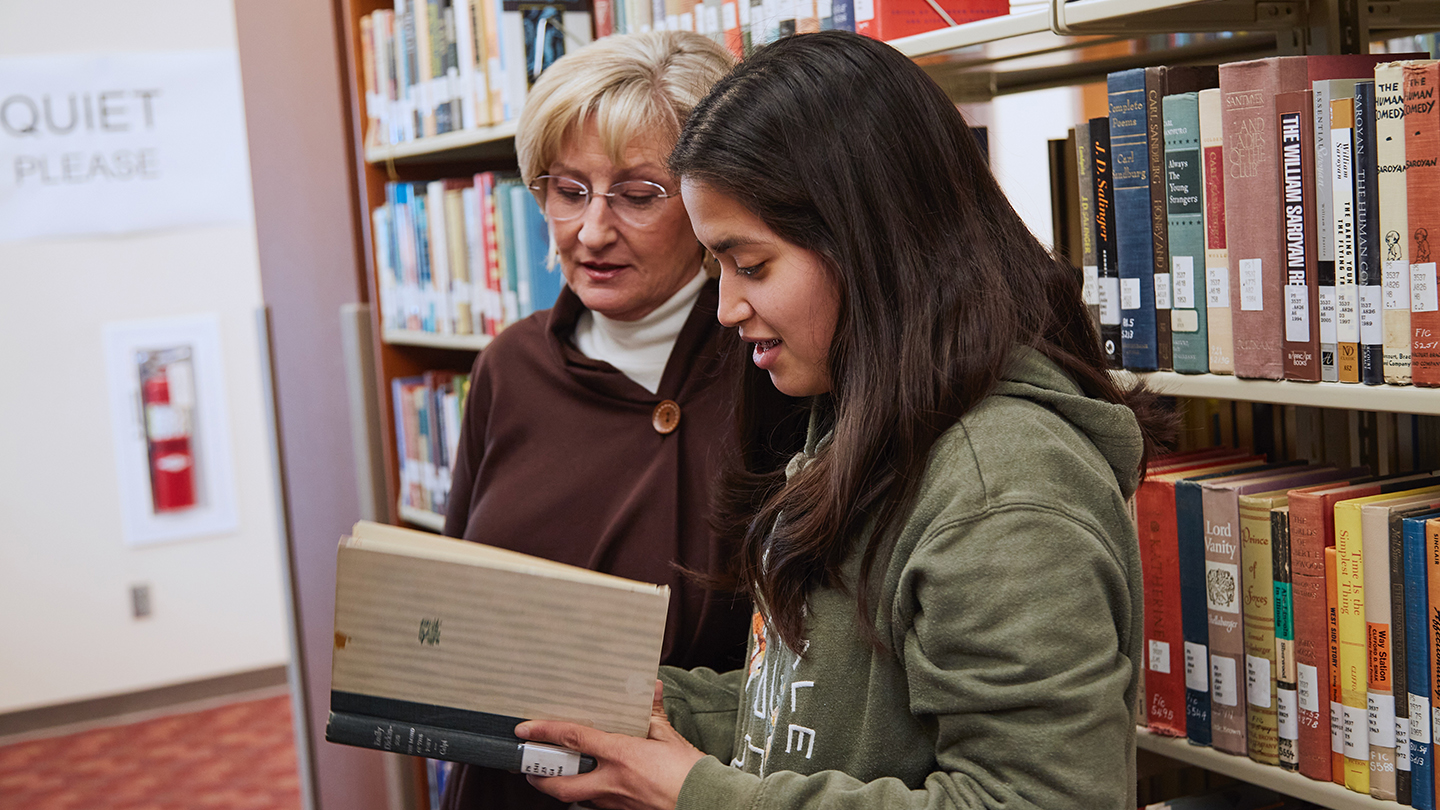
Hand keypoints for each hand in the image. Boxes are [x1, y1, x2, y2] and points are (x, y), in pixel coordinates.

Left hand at [517, 680, 706, 809]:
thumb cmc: (689, 773)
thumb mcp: (669, 736)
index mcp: (621, 756)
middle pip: (561, 785)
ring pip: (577, 798)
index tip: (525, 728)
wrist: (705, 802)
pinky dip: (590, 795)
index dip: (545, 732)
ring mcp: (615, 802)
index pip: (573, 740)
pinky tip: (596, 784)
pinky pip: (598, 805)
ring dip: (565, 787)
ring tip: (561, 773)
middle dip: (539, 778)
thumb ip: (653, 713)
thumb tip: (650, 687)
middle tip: (528, 767)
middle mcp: (612, 782)